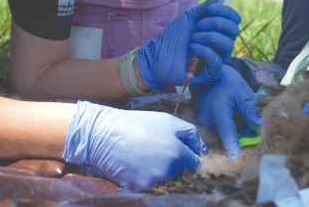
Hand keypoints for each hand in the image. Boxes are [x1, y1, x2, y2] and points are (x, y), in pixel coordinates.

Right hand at [63, 101, 206, 191]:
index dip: (187, 156)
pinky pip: (149, 184)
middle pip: (179, 172)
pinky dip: (143, 176)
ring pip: (164, 179)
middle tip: (155, 148)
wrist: (104, 134)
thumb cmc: (138, 124)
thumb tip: (203, 150)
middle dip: (172, 162)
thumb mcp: (168, 121)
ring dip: (158, 170)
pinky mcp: (139, 187)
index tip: (178, 150)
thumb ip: (190, 134)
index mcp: (177, 153)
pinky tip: (135, 162)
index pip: (193, 163)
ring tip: (143, 154)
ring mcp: (153, 181)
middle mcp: (167, 170)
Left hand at [138, 0, 241, 89]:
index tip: (209, 8)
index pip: (234, 20)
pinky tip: (192, 47)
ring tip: (192, 38)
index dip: (226, 11)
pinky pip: (217, 60)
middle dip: (215, 23)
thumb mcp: (189, 18)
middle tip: (197, 26)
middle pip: (234, 30)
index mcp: (218, 31)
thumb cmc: (173, 37)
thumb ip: (206, 7)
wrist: (158, 54)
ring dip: (208, 36)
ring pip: (228, 44)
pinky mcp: (210, 72)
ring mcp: (217, 58)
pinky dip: (205, 50)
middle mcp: (221, 44)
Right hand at [193, 65, 262, 159]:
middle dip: (239, 136)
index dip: (232, 145)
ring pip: (221, 134)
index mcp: (219, 110)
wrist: (210, 75)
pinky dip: (225, 128)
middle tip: (251, 128)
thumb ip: (250, 111)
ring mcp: (202, 122)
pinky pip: (216, 130)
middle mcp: (207, 118)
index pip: (227, 131)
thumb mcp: (244, 93)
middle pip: (226, 136)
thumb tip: (260, 127)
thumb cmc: (229, 82)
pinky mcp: (201, 123)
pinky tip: (230, 118)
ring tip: (238, 118)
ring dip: (232, 132)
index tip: (235, 157)